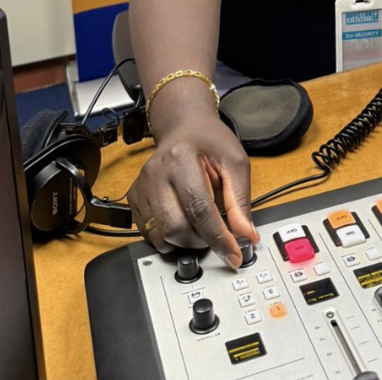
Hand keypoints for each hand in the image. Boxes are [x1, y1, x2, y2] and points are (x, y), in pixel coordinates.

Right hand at [127, 113, 257, 267]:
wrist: (184, 128)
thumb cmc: (209, 142)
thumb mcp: (235, 162)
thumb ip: (240, 200)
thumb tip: (246, 235)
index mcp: (181, 158)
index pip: (199, 209)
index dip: (218, 237)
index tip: (233, 254)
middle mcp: (156, 173)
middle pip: (176, 227)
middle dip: (201, 241)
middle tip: (217, 234)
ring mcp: (142, 186)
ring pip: (161, 236)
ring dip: (185, 242)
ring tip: (201, 225)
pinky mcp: (134, 197)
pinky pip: (149, 233)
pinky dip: (169, 238)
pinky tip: (183, 222)